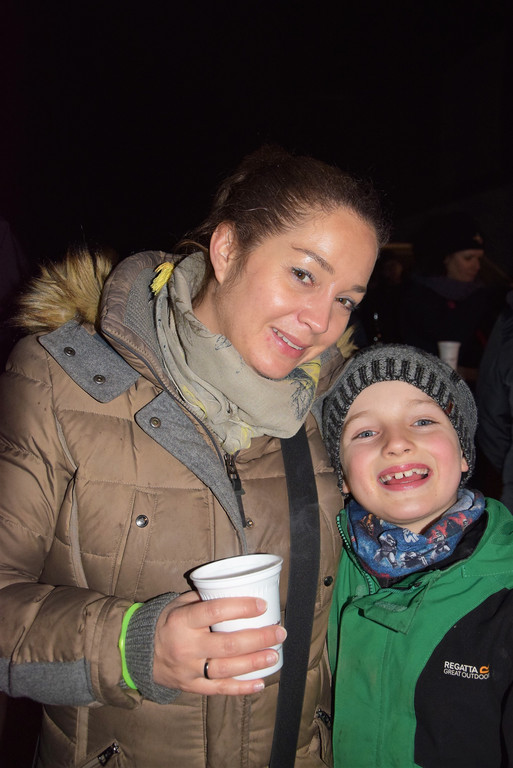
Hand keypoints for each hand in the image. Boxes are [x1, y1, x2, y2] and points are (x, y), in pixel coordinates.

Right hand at [153, 591, 285, 694]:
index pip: (215, 612)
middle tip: (279, 632)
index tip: (262, 606)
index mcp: (182, 621)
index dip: (241, 608)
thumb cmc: (167, 623)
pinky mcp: (192, 686)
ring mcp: (189, 670)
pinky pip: (219, 689)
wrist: (141, 654)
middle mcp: (186, 647)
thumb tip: (236, 590)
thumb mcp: (178, 604)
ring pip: (226, 669)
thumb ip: (204, 598)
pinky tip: (260, 682)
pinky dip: (241, 688)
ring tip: (274, 655)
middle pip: (228, 644)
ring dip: (254, 662)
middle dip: (258, 638)